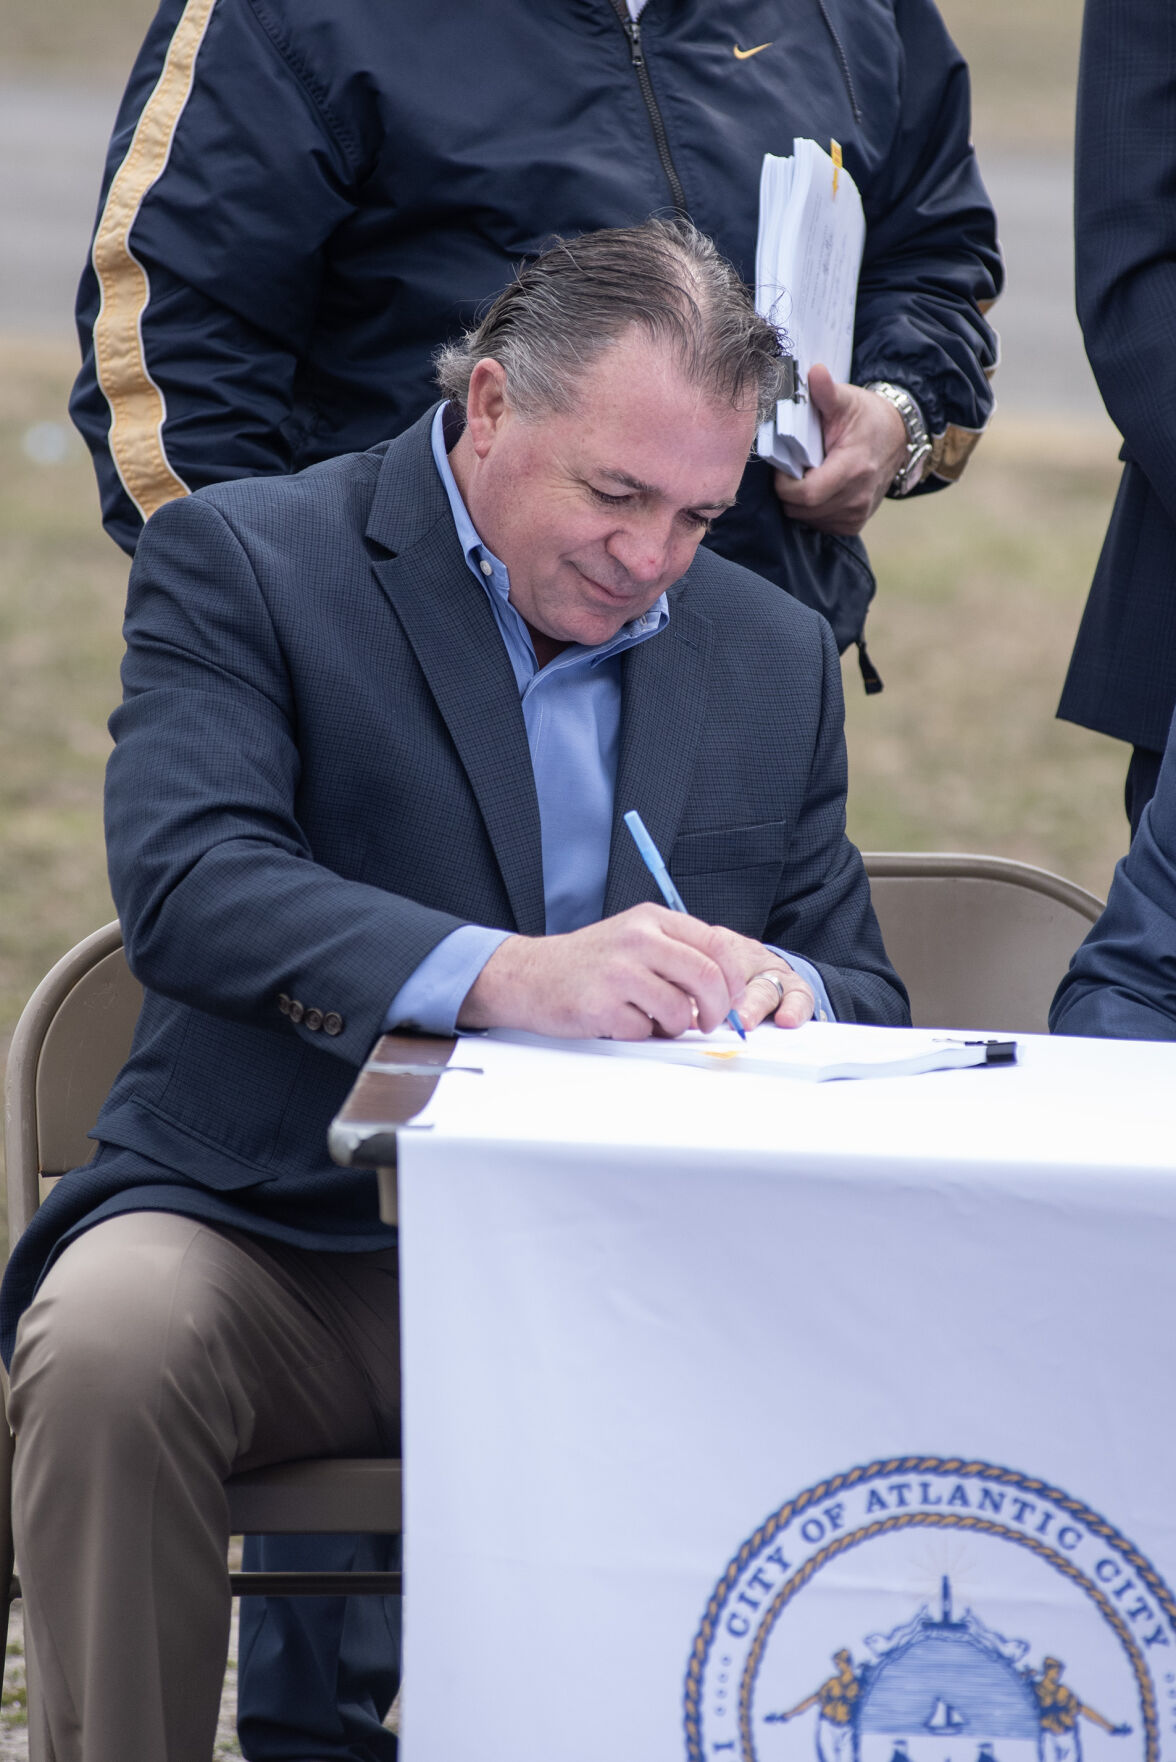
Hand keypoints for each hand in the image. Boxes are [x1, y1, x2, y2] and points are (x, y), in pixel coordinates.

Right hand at [457, 903, 814, 1038]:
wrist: (529, 974)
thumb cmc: (589, 962)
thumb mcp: (634, 938)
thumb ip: (678, 951)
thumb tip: (726, 984)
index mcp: (652, 920)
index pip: (717, 944)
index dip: (734, 978)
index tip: (731, 999)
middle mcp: (637, 939)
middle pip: (707, 977)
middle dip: (716, 1009)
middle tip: (708, 1022)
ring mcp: (617, 972)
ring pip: (678, 1009)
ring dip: (674, 1026)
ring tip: (654, 1020)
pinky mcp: (599, 1004)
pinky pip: (643, 1030)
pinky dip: (640, 1034)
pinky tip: (621, 1021)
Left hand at [773, 364, 908, 534]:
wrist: (896, 436)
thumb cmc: (866, 417)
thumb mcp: (846, 400)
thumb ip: (826, 391)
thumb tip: (815, 372)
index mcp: (854, 467)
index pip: (806, 494)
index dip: (784, 484)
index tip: (783, 465)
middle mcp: (858, 497)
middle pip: (802, 509)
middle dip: (788, 491)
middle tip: (792, 467)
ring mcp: (858, 513)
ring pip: (808, 519)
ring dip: (798, 501)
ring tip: (806, 475)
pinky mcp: (855, 523)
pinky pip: (820, 525)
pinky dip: (812, 510)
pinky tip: (818, 488)